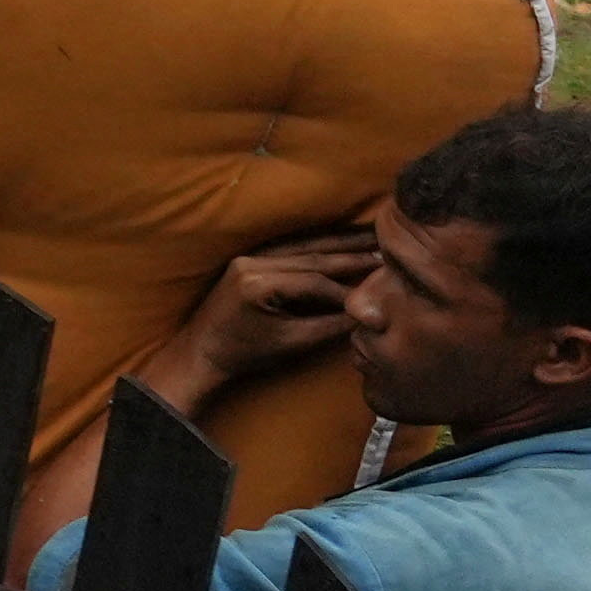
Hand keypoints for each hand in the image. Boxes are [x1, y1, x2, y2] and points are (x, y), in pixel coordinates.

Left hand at [153, 225, 373, 412]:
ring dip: (338, 242)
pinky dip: (317, 244)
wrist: (202, 352)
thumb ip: (330, 326)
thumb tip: (369, 313)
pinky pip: (290, 247)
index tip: (380, 291)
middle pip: (312, 256)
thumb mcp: (292, 343)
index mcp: (258, 284)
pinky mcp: (249, 258)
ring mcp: (248, 257)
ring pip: (302, 246)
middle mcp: (251, 263)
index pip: (316, 281)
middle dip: (351, 254)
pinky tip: (341, 239)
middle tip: (388, 249)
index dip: (350, 289)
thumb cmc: (245, 353)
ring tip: (372, 236)